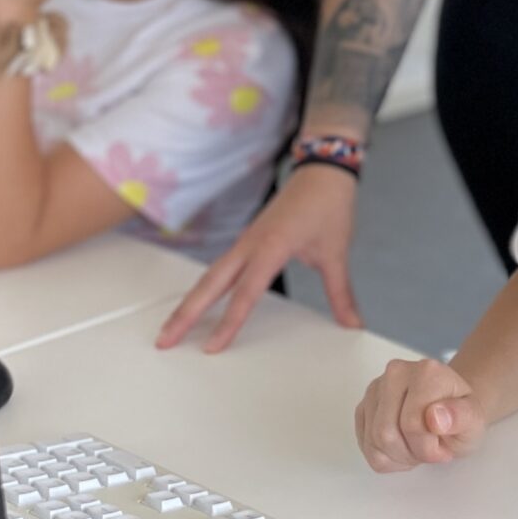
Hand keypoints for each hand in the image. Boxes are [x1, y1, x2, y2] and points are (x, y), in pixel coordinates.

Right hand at [154, 159, 363, 352]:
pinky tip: (198, 302)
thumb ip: (341, 293)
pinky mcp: (247, 240)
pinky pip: (219, 268)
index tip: (212, 347)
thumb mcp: (336, 252)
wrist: (323, 171)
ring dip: (189, 302)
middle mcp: (250, 244)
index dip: (228, 323)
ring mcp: (245, 241)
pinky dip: (204, 288)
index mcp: (271, 247)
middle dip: (186, 314)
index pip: (245, 294)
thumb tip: (352, 323)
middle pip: (209, 285)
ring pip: (209, 276)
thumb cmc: (328, 204)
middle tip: (165, 340)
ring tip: (172, 328)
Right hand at [355, 357, 484, 472]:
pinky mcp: (364, 406)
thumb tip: (435, 417)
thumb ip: (460, 417)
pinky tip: (403, 446)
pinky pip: (366, 447)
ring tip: (416, 446)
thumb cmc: (460, 417)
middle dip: (410, 453)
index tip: (443, 445)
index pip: (411, 425)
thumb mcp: (474, 421)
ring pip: (373, 442)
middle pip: (385, 434)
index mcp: (426, 372)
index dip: (428, 447)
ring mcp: (376, 388)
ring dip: (398, 456)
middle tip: (429, 448)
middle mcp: (396, 372)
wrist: (450, 410)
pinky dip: (386, 457)